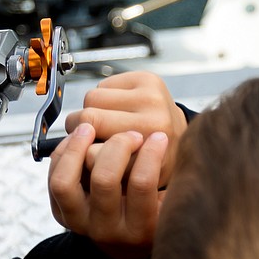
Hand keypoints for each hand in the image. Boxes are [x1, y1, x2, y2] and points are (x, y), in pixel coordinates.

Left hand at [48, 123, 168, 258]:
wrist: (122, 248)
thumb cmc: (154, 218)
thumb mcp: (172, 209)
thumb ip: (179, 185)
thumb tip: (192, 148)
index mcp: (139, 230)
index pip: (141, 185)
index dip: (151, 153)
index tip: (160, 136)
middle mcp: (106, 229)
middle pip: (103, 180)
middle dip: (119, 146)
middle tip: (132, 133)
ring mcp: (79, 223)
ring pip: (65, 182)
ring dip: (77, 149)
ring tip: (91, 128)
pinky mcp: (60, 213)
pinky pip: (53, 178)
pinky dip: (63, 153)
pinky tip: (80, 138)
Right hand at [63, 71, 187, 188]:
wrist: (179, 140)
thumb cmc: (151, 162)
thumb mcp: (126, 180)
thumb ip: (103, 170)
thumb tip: (79, 151)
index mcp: (148, 150)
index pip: (90, 152)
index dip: (84, 154)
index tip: (90, 155)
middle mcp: (154, 119)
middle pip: (87, 119)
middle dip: (82, 129)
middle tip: (93, 137)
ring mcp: (152, 95)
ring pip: (91, 98)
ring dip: (93, 110)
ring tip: (108, 122)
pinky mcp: (147, 78)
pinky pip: (103, 84)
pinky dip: (105, 98)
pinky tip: (118, 109)